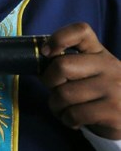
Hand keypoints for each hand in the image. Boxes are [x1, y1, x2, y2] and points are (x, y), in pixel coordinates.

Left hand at [40, 22, 120, 138]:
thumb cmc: (99, 94)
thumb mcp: (90, 72)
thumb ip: (70, 63)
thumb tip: (38, 62)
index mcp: (99, 52)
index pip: (80, 30)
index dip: (58, 38)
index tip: (46, 53)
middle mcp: (109, 66)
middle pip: (62, 66)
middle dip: (49, 82)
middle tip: (55, 90)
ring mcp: (113, 88)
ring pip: (63, 94)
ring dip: (56, 106)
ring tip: (64, 109)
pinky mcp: (113, 111)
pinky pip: (74, 114)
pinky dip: (67, 119)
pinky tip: (75, 120)